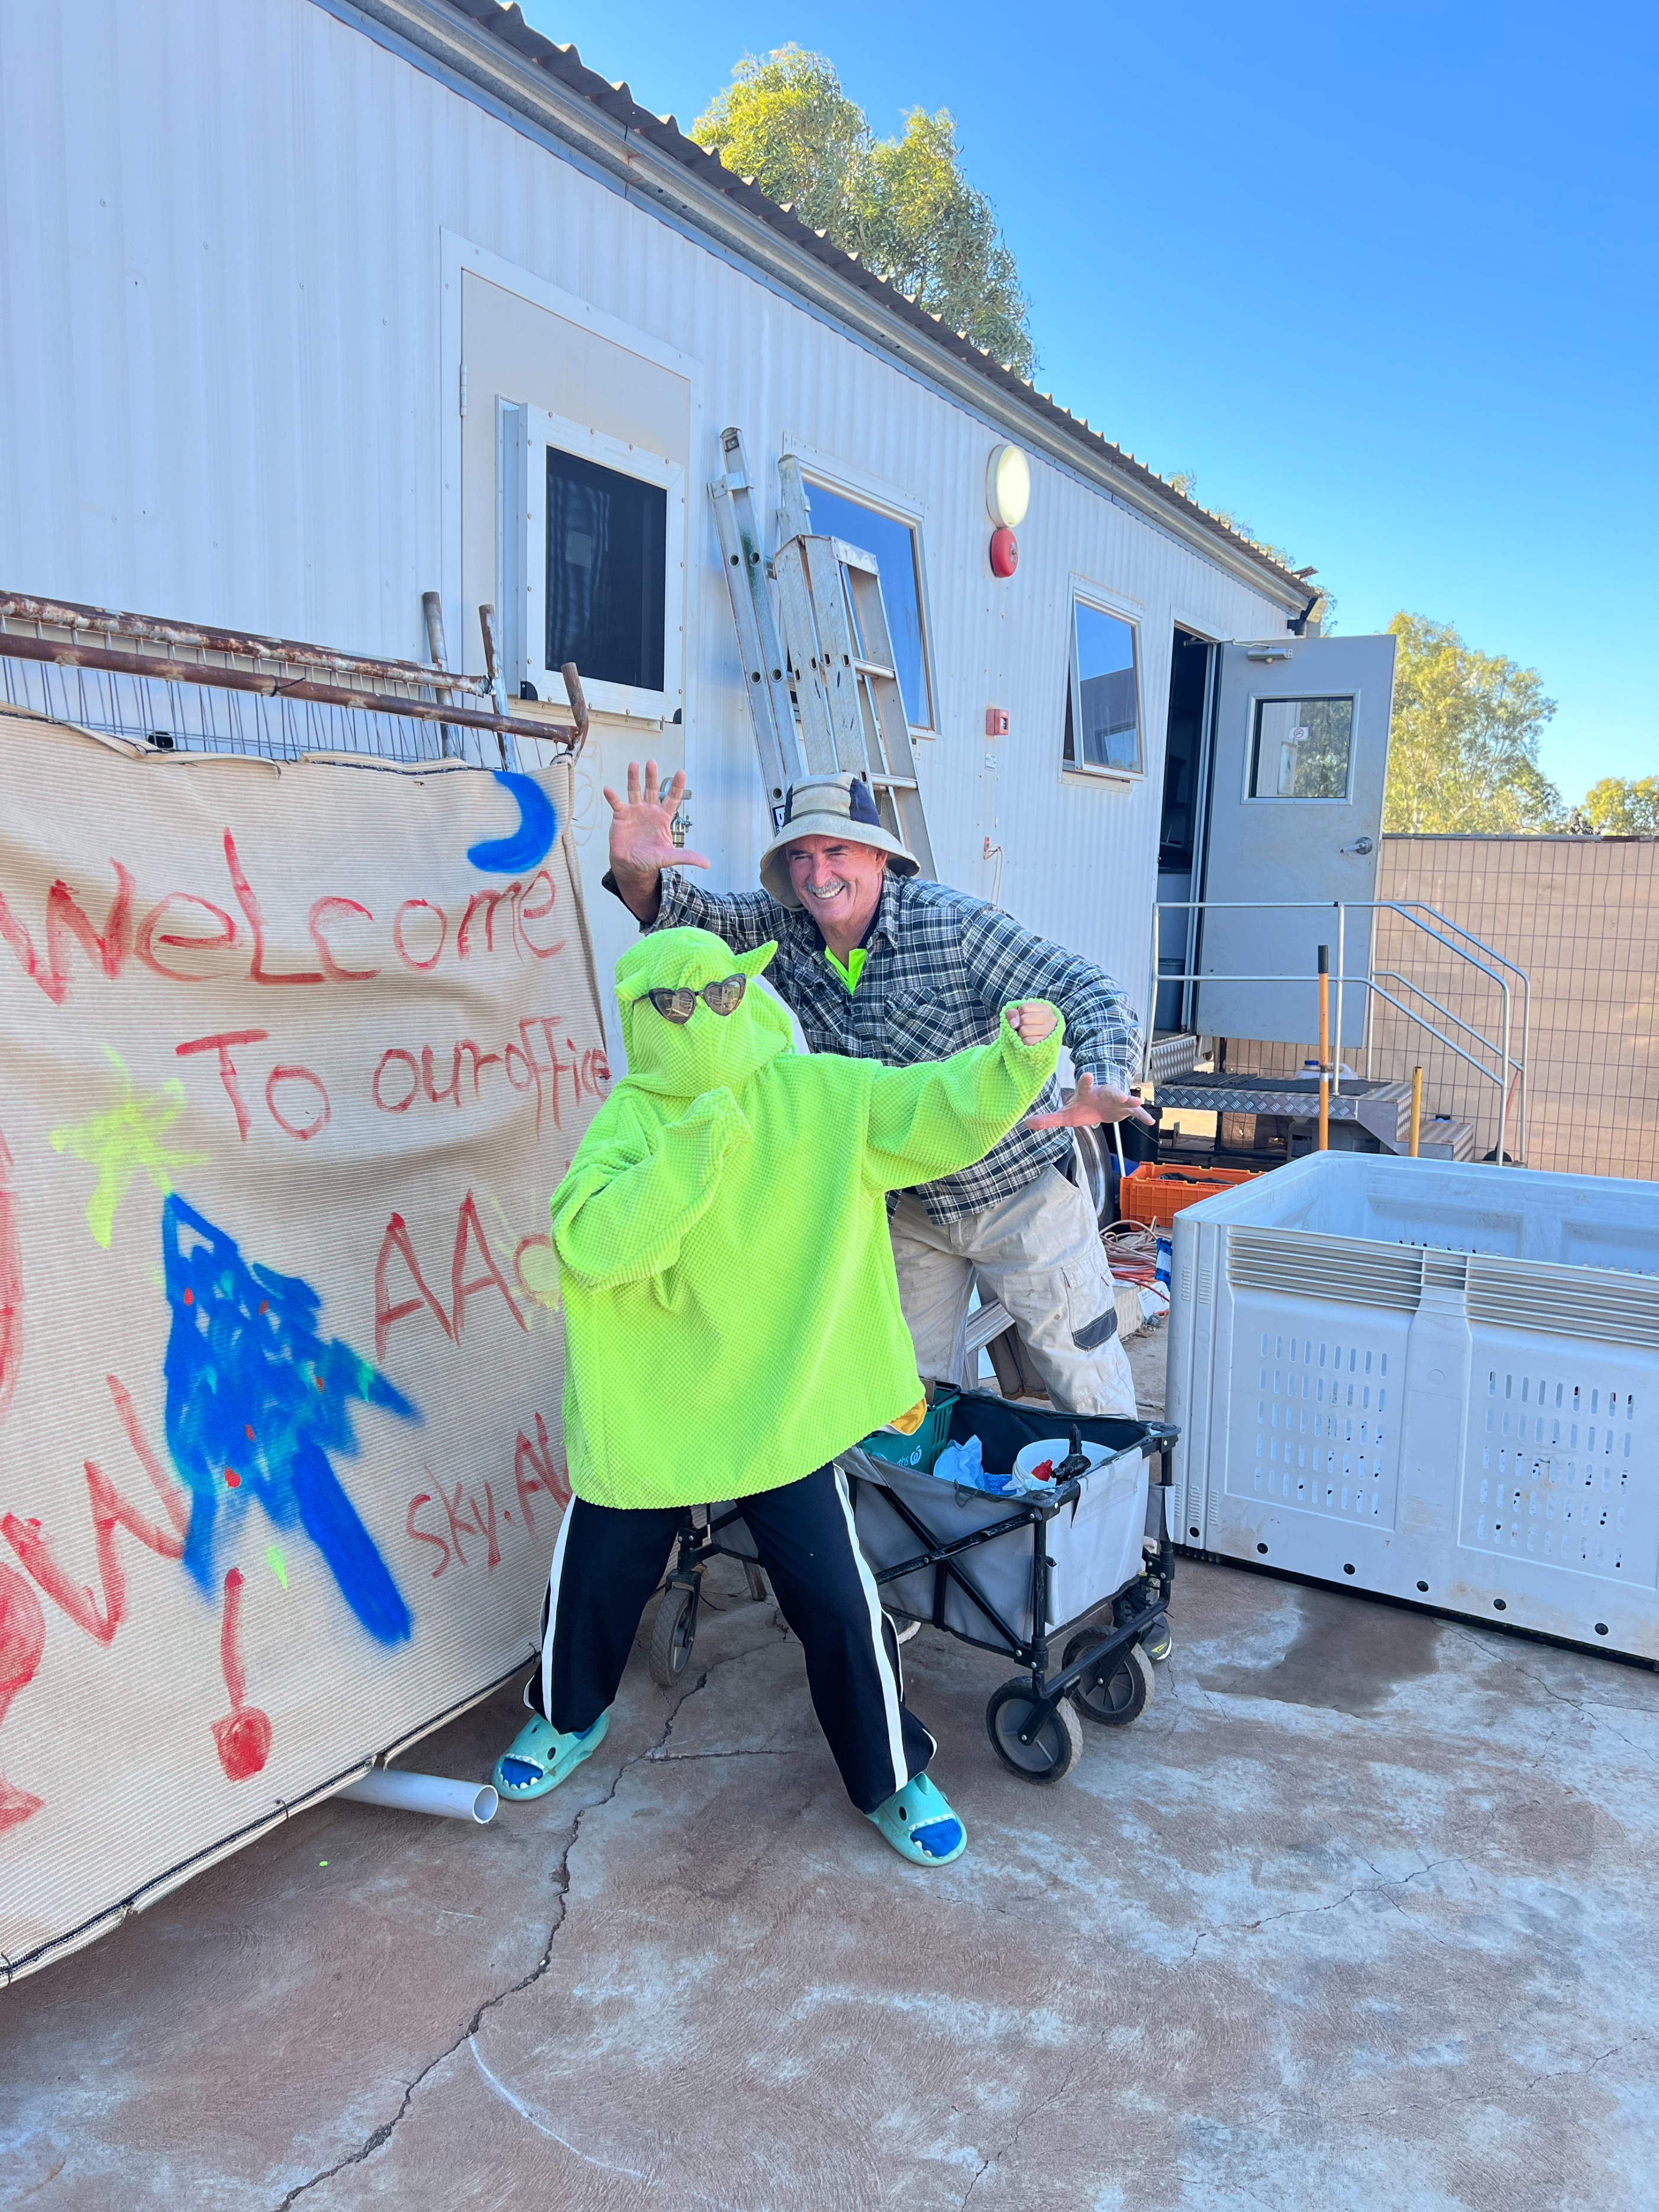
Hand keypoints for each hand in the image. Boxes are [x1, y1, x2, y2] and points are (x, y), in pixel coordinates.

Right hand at [604, 761, 709, 894]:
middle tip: (652, 763)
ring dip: (633, 778)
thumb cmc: (651, 858)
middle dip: (652, 776)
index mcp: (663, 817)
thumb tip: (707, 863)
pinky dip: (612, 796)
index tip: (681, 772)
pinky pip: (616, 804)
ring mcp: (635, 811)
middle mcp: (649, 810)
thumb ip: (687, 856)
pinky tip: (608, 789)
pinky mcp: (621, 816)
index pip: (672, 798)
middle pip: (652, 789)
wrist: (631, 865)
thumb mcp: (670, 857)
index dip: (677, 786)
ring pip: (634, 791)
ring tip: (633, 765)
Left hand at [1005, 1000, 1057, 1045]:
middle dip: (1020, 1024)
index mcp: (1045, 1008)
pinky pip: (1027, 1041)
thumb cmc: (1031, 1024)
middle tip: (1026, 1027)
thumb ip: (1013, 1013)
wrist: (1045, 1040)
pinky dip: (1024, 1041)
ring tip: (1027, 1034)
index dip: (1019, 1014)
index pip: (1024, 1007)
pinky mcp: (1044, 1043)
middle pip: (1024, 1019)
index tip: (1024, 1018)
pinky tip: (1029, 1039)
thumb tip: (1014, 1023)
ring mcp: (1048, 1031)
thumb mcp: (1023, 1014)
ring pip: (1024, 1031)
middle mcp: (1049, 1018)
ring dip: (1021, 1034)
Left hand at [1024, 1072, 1154, 1130]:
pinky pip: (1135, 1113)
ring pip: (1125, 1099)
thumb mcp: (1065, 1115)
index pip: (1084, 1085)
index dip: (1086, 1080)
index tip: (1087, 1074)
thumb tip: (1026, 1124)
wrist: (1098, 1106)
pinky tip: (1150, 1122)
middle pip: (1109, 1090)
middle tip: (1120, 1093)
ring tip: (1138, 1102)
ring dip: (1131, 1100)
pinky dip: (1142, 1116)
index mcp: (1087, 1092)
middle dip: (1115, 1091)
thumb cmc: (1082, 1108)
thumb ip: (1048, 1119)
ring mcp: (1116, 1101)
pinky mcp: (1125, 1110)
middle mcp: (1103, 1093)